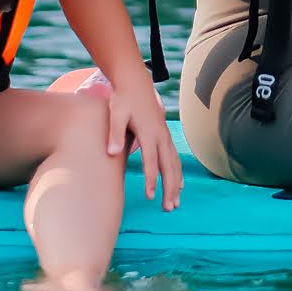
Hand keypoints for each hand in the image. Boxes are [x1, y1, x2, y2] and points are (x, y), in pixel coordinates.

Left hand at [105, 73, 182, 209]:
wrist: (135, 82)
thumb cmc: (123, 98)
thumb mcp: (115, 114)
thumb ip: (114, 134)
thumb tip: (112, 152)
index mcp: (149, 133)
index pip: (152, 162)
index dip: (152, 180)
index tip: (151, 197)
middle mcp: (160, 135)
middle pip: (169, 166)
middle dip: (169, 189)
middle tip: (168, 208)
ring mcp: (164, 135)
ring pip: (174, 163)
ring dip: (176, 184)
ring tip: (175, 203)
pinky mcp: (164, 134)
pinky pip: (174, 157)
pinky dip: (178, 172)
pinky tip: (179, 185)